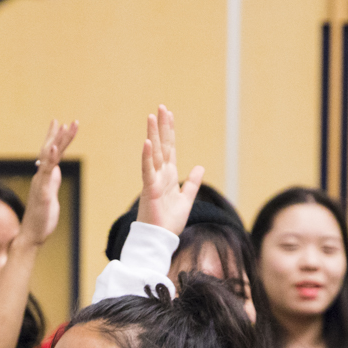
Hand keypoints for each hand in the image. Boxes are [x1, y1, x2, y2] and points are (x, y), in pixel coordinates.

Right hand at [18, 119, 78, 249]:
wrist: (31, 234)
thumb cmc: (41, 217)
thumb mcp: (50, 194)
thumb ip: (52, 181)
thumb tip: (55, 171)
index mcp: (45, 177)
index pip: (51, 154)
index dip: (55, 138)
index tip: (59, 123)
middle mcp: (41, 177)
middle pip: (50, 151)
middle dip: (60, 135)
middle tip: (71, 121)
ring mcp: (41, 183)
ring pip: (49, 158)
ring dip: (58, 142)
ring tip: (65, 127)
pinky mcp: (42, 192)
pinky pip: (46, 173)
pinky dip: (50, 159)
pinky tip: (54, 148)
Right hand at [135, 105, 204, 235]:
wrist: (160, 239)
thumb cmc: (169, 223)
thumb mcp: (186, 200)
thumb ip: (193, 184)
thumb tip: (200, 167)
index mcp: (169, 176)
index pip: (170, 149)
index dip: (170, 132)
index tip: (169, 115)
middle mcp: (160, 175)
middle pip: (162, 146)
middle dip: (162, 127)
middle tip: (161, 107)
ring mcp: (154, 180)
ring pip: (154, 153)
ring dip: (153, 135)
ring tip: (152, 117)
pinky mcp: (149, 189)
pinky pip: (148, 170)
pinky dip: (147, 157)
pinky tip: (147, 142)